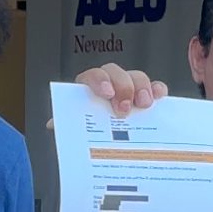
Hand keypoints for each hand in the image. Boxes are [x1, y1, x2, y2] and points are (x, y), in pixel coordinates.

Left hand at [47, 64, 169, 129]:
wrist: (103, 138)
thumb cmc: (87, 128)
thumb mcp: (76, 126)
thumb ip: (67, 123)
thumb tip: (52, 124)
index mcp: (89, 88)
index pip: (92, 76)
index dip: (100, 81)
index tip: (107, 94)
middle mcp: (109, 82)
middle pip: (116, 73)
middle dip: (123, 87)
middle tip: (125, 109)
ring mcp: (128, 86)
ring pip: (136, 76)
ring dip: (142, 88)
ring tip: (144, 106)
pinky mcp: (145, 95)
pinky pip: (154, 86)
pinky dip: (157, 89)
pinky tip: (160, 98)